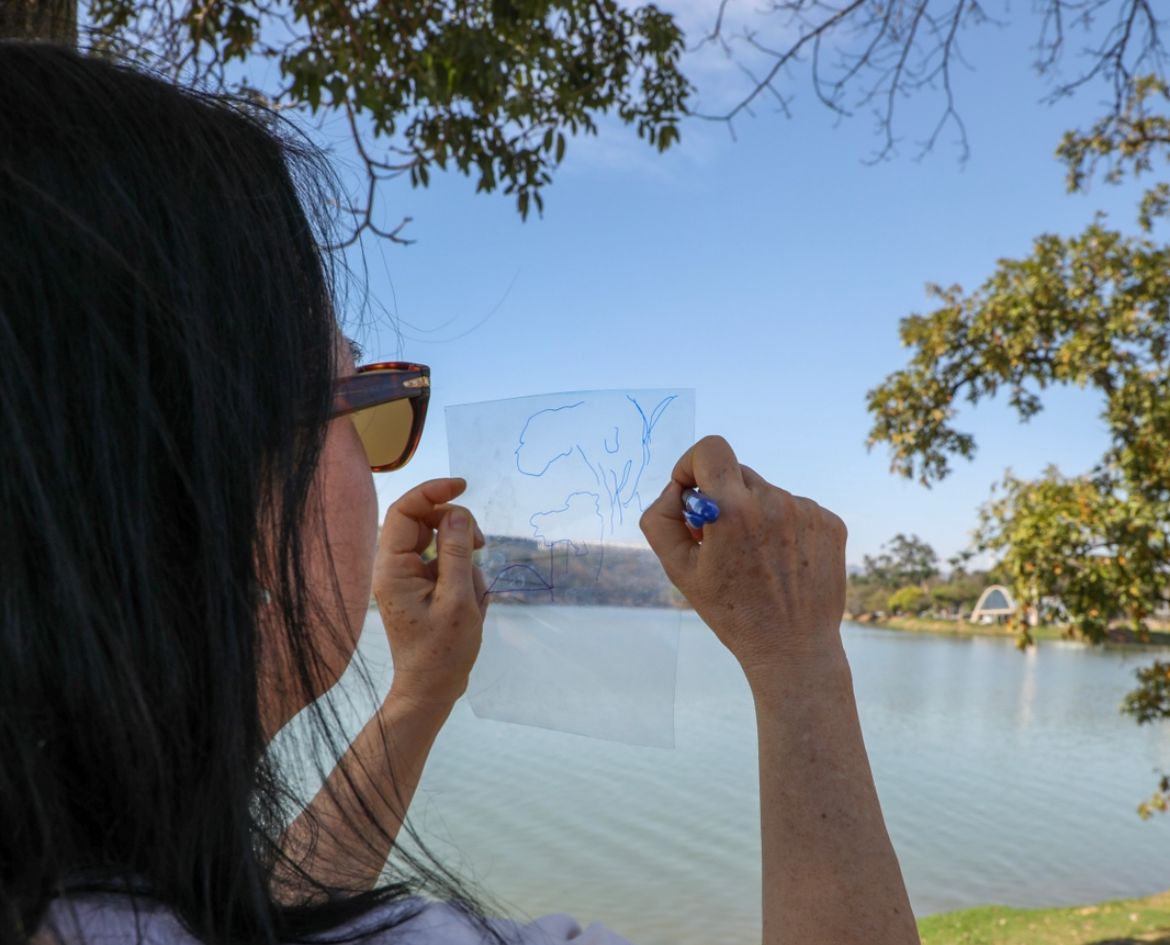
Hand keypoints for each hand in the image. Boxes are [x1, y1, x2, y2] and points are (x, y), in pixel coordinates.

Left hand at [373, 478, 487, 707]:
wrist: (431, 690)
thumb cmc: (442, 651)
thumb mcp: (458, 599)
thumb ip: (456, 552)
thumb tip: (457, 512)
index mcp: (392, 568)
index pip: (405, 510)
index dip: (432, 491)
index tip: (463, 486)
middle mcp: (394, 567)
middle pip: (425, 521)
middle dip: (457, 526)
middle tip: (482, 544)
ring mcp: (408, 577)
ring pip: (440, 541)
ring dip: (465, 556)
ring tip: (476, 591)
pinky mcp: (421, 587)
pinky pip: (446, 564)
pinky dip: (465, 574)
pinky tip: (473, 602)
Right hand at [639, 436, 847, 675]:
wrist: (793, 648)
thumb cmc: (731, 611)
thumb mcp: (678, 569)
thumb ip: (660, 519)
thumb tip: (677, 490)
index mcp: (732, 510)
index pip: (710, 449)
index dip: (692, 464)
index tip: (691, 491)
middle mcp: (774, 501)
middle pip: (737, 473)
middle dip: (723, 498)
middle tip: (721, 541)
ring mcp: (808, 511)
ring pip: (767, 494)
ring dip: (755, 515)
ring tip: (758, 560)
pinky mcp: (831, 523)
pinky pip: (796, 509)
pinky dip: (785, 528)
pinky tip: (783, 563)